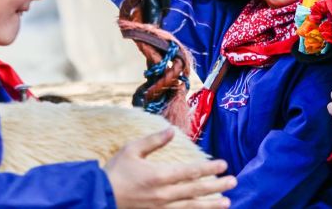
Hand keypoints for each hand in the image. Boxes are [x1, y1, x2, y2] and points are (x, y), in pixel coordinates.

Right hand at [105, 128, 236, 207]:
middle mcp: (163, 194)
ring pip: (191, 207)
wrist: (98, 198)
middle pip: (196, 191)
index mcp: (159, 176)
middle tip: (233, 182)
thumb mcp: (131, 150)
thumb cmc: (114, 172)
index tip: (224, 165)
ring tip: (227, 203)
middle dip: (217, 186)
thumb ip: (153, 141)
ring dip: (210, 205)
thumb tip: (171, 130)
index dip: (209, 168)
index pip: (191, 172)